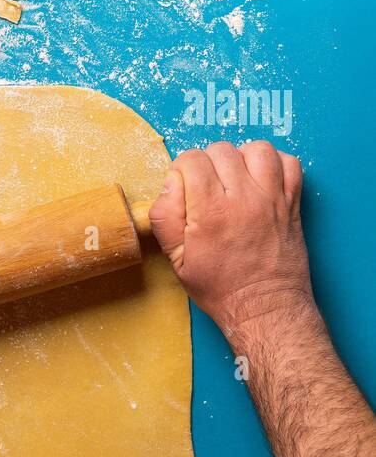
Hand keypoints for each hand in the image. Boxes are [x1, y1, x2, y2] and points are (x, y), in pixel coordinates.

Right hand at [148, 141, 314, 337]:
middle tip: (209, 190)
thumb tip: (170, 183)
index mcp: (211, 210)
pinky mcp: (292, 203)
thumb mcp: (176, 260)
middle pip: (221, 150)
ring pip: (256, 149)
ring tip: (236, 180)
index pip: (191, 159)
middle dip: (209, 165)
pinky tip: (262, 180)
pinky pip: (289, 163)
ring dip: (242, 158)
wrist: (265, 308)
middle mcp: (244, 198)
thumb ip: (164, 216)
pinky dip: (276, 164)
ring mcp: (272, 198)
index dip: (183, 171)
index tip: (186, 190)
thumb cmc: (220, 287)